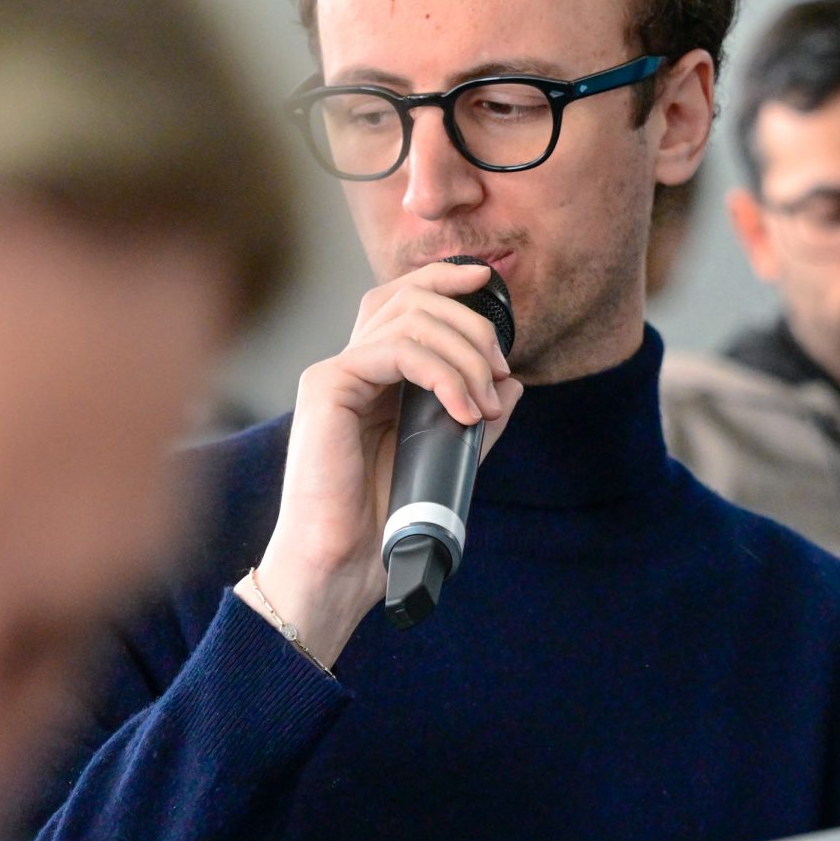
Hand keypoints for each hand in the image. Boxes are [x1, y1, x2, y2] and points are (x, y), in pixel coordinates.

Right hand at [250, 260, 521, 667]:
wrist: (343, 562)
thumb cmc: (386, 518)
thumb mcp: (449, 457)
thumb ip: (478, 416)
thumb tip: (512, 381)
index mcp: (375, 374)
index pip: (405, 298)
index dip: (446, 277)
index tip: (492, 284)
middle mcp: (350, 364)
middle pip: (411, 297)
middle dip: (470, 325)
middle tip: (499, 372)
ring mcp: (335, 371)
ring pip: (409, 318)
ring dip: (464, 353)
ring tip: (481, 402)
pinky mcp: (327, 386)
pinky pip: (394, 349)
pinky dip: (441, 372)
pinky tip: (462, 409)